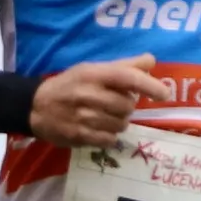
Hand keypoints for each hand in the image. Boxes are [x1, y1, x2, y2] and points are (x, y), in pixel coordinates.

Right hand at [26, 58, 165, 149]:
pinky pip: (110, 140)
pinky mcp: (80, 136)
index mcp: (93, 74)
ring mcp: (83, 118)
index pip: (128, 78)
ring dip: (119, 122)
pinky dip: (110, 136)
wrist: (35, 107)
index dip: (150, 85)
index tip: (164, 94)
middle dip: (127, 107)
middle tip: (115, 104)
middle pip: (128, 106)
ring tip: (105, 117)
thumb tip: (151, 60)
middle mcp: (88, 95)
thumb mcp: (92, 69)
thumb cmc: (69, 85)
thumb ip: (123, 66)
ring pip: (121, 125)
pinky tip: (99, 129)